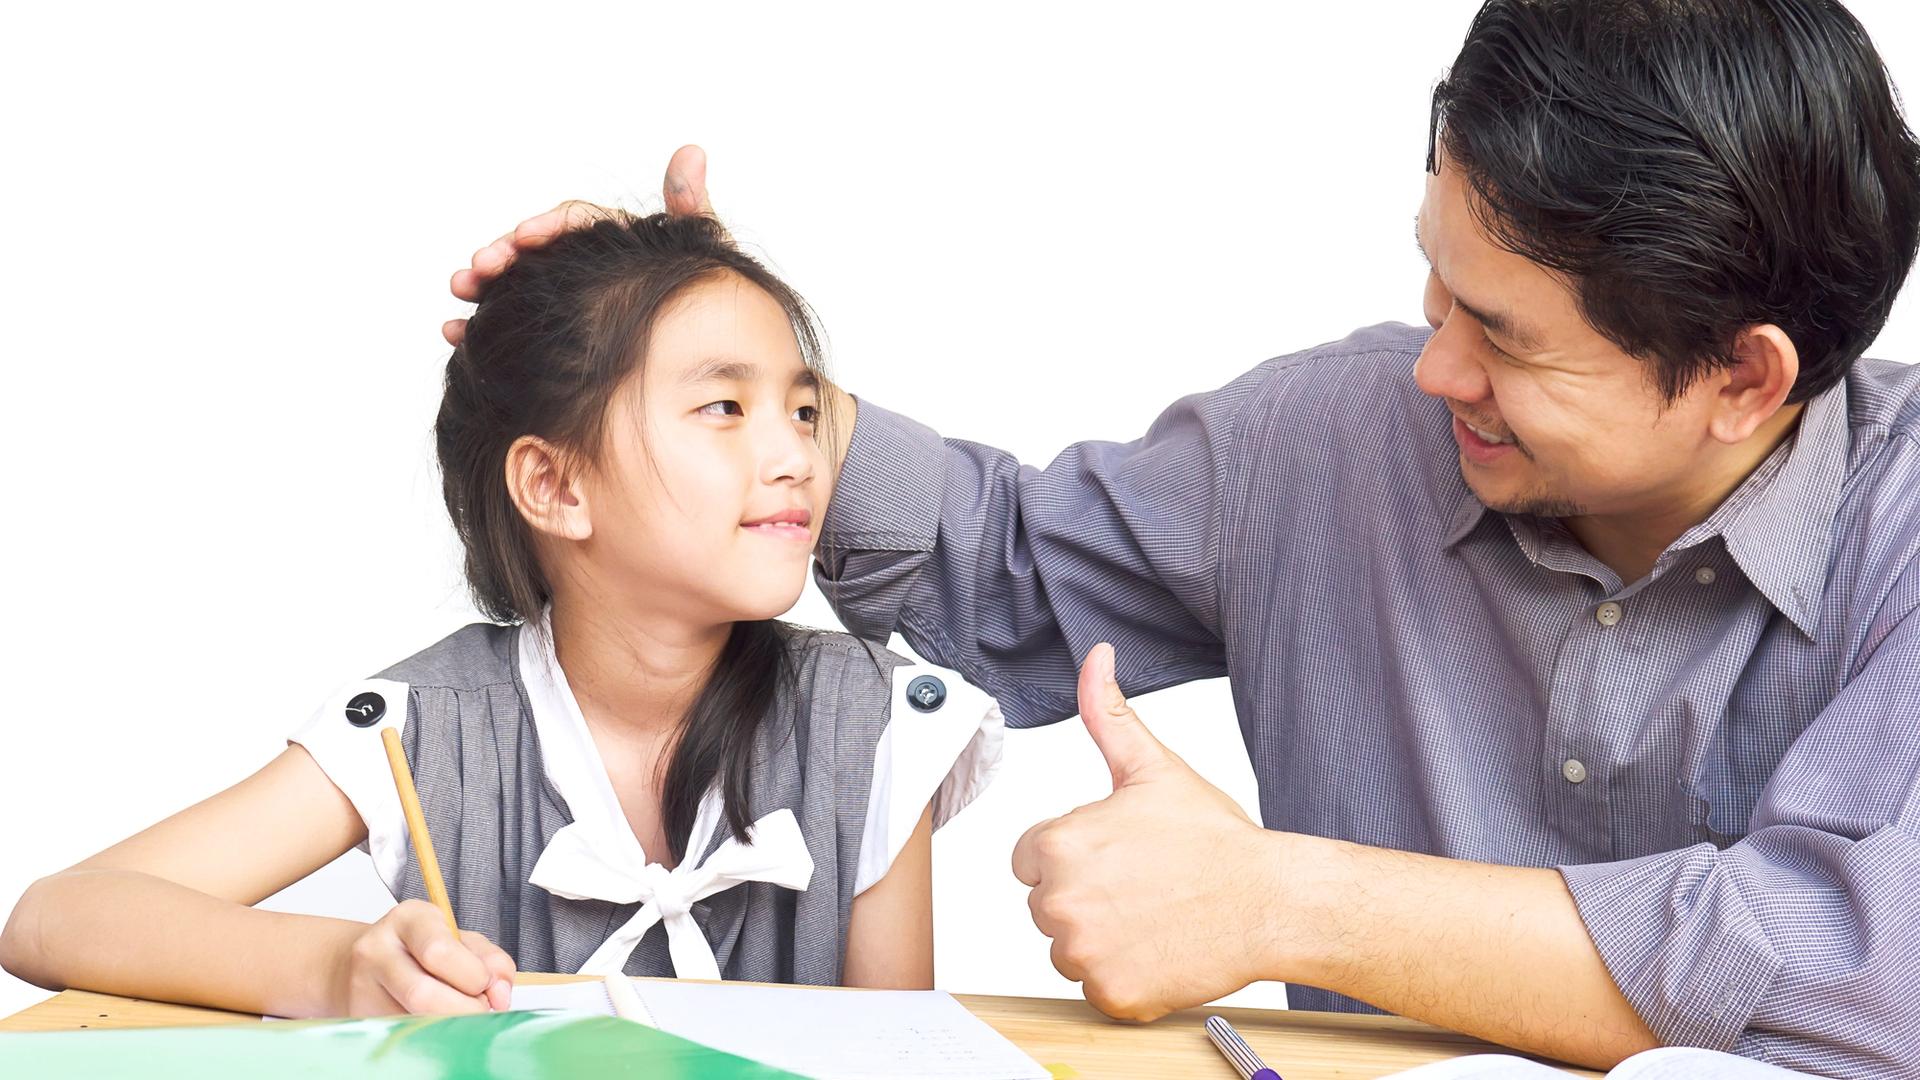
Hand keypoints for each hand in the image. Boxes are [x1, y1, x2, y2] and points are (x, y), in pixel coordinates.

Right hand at [329, 899, 515, 1015]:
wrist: (362, 961)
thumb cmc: (422, 947)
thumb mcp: (459, 939)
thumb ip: (489, 960)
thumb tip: (501, 995)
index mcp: (410, 918)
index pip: (439, 951)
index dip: (472, 976)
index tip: (486, 985)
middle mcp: (378, 948)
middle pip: (422, 993)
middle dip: (464, 1008)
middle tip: (480, 1007)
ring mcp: (361, 985)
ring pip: (411, 1019)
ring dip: (448, 1023)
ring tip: (460, 1013)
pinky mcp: (358, 1015)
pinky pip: (402, 1032)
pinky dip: (429, 1031)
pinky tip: (436, 1020)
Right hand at [441, 143, 715, 345]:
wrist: (719, 358)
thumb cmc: (712, 298)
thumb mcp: (704, 254)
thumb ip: (691, 208)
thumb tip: (691, 152)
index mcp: (615, 238)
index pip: (575, 223)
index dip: (547, 226)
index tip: (525, 236)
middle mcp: (588, 262)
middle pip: (536, 251)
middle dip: (501, 256)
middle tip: (475, 270)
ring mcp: (570, 294)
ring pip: (518, 284)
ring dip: (482, 288)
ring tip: (458, 301)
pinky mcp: (557, 326)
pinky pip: (516, 320)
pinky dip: (484, 325)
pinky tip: (457, 335)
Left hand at [1011, 643, 1280, 1020]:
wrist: (1271, 902)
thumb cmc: (1215, 839)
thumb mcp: (1153, 768)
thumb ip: (1108, 714)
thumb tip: (1095, 657)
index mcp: (1057, 844)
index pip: (1029, 859)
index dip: (1075, 856)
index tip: (1119, 857)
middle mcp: (1059, 901)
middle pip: (1046, 907)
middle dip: (1087, 899)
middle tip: (1143, 887)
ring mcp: (1084, 954)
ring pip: (1068, 951)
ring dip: (1102, 941)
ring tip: (1153, 918)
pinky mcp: (1110, 996)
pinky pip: (1096, 991)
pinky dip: (1125, 979)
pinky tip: (1160, 951)